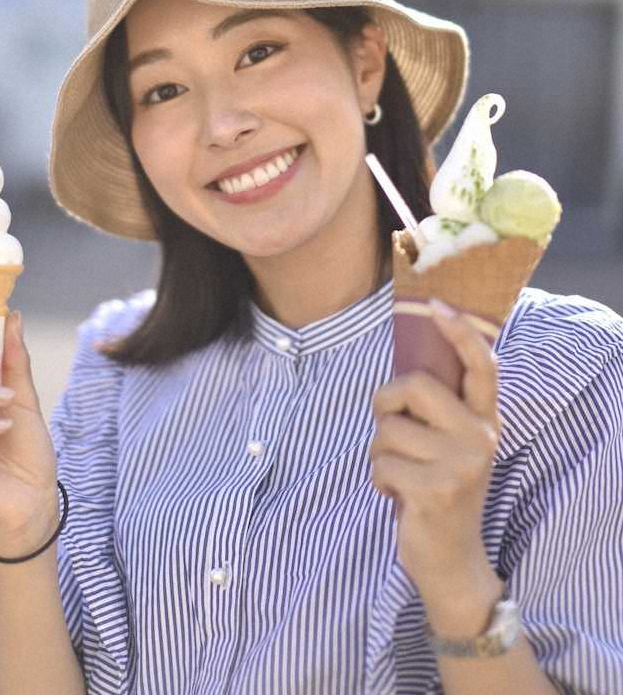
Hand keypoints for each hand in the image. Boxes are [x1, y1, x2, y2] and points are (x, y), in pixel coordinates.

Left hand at [368, 300, 501, 601]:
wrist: (451, 559)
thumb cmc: (439, 488)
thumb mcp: (451, 446)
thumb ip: (438, 411)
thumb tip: (401, 372)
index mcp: (485, 420)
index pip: (482, 366)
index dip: (461, 332)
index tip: (437, 304)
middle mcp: (480, 437)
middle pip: (413, 385)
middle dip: (386, 403)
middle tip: (391, 429)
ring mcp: (460, 464)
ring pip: (388, 429)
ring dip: (380, 453)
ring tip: (401, 474)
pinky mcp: (435, 490)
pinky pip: (380, 462)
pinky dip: (378, 480)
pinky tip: (397, 496)